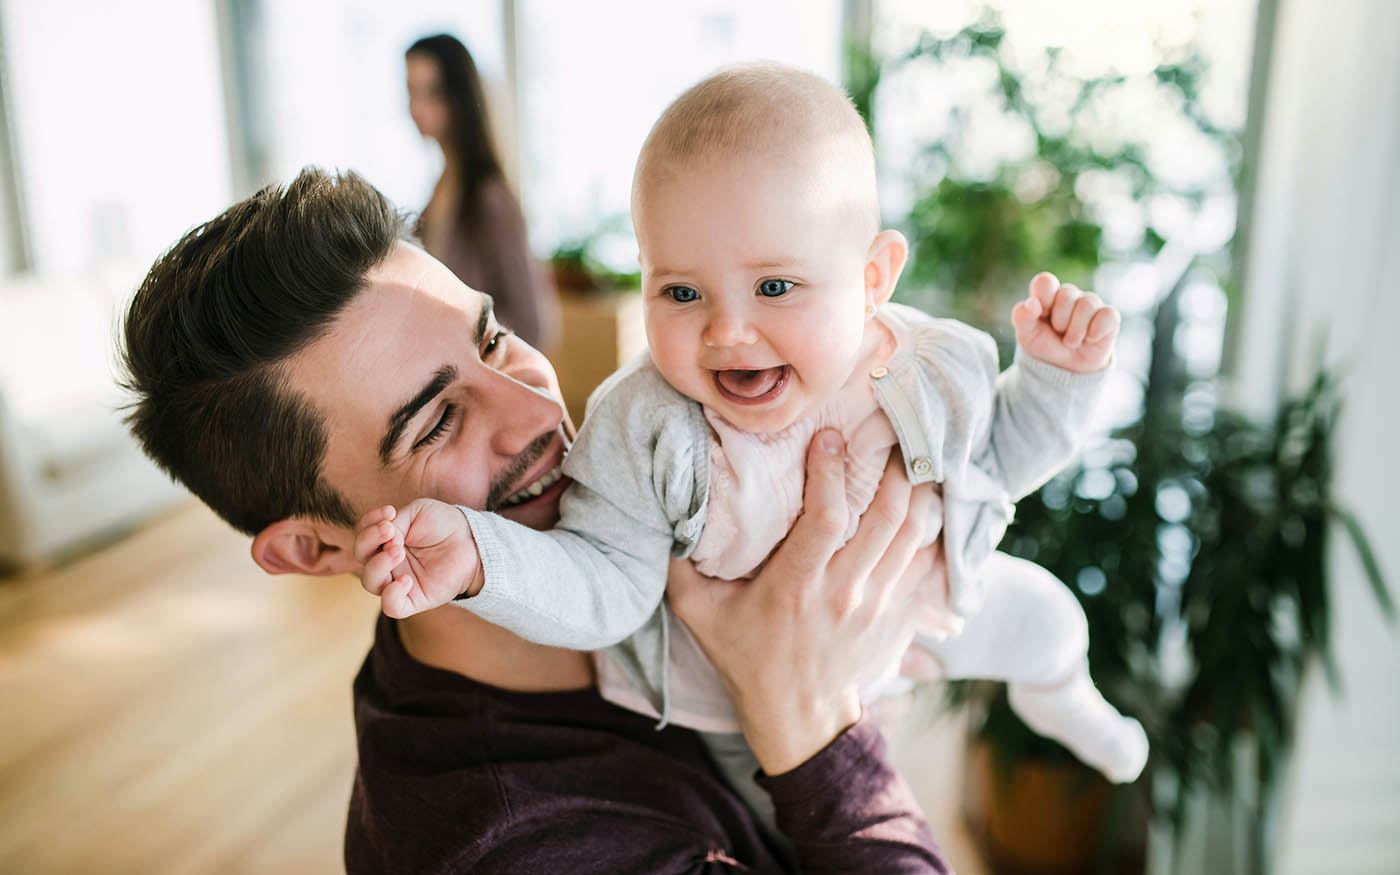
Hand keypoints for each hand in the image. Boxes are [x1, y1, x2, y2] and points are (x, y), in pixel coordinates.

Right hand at [353, 499, 483, 617]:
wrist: (471, 540)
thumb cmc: (444, 524)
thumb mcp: (417, 513)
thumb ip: (395, 523)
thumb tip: (384, 540)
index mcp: (384, 542)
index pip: (362, 536)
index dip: (368, 523)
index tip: (390, 511)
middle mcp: (388, 563)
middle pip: (361, 558)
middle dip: (370, 540)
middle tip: (390, 530)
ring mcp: (399, 581)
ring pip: (370, 582)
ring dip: (379, 564)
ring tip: (399, 550)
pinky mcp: (415, 599)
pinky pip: (392, 608)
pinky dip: (392, 595)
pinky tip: (407, 580)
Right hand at [668, 430, 935, 774]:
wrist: (798, 716)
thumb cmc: (744, 656)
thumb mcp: (698, 615)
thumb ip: (680, 564)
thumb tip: (667, 507)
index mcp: (794, 588)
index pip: (826, 519)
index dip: (831, 471)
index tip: (828, 435)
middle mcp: (843, 593)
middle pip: (885, 516)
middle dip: (889, 465)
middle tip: (883, 427)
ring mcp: (876, 602)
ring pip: (913, 532)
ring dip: (916, 488)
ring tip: (908, 449)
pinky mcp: (896, 610)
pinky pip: (925, 556)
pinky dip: (929, 522)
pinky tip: (924, 492)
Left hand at [1011, 271, 1120, 373]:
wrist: (1066, 368)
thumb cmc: (1045, 345)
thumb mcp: (1027, 335)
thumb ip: (1022, 317)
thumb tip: (1031, 303)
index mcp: (1047, 295)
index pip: (1045, 281)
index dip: (1044, 296)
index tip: (1041, 312)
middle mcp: (1069, 295)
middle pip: (1067, 294)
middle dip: (1060, 321)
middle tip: (1058, 334)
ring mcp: (1090, 303)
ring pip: (1087, 304)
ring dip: (1076, 330)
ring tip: (1071, 342)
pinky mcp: (1109, 316)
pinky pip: (1108, 314)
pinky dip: (1096, 330)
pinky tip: (1090, 339)